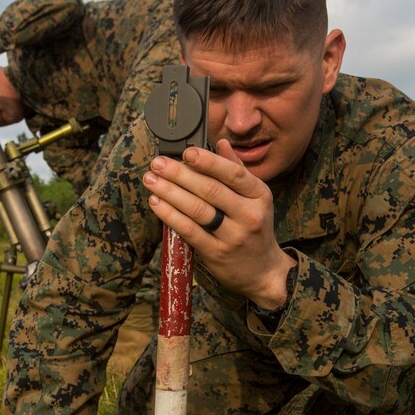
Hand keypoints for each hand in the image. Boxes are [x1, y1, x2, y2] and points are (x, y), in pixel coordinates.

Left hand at [143, 139, 295, 308]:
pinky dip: (170, 215)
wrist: (263, 271)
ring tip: (151, 180)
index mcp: (259, 195)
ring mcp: (232, 236)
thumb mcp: (256, 198)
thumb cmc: (255, 228)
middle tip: (158, 163)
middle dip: (180, 174)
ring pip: (197, 210)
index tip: (186, 152)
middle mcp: (249, 215)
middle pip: (210, 190)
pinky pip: (189, 230)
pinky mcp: (216, 253)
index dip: (208, 161)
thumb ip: (237, 171)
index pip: (232, 173)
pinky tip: (157, 203)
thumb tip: (221, 143)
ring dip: (170, 192)